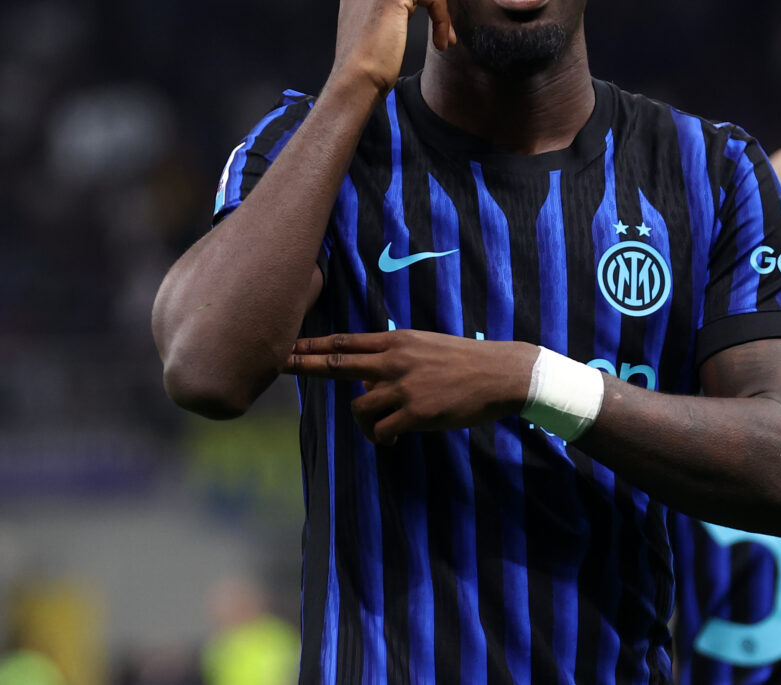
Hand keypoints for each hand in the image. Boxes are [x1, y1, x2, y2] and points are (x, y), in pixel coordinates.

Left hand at [285, 330, 533, 443]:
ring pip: (359, 406)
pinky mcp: (415, 412)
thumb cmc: (467, 361)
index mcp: (398, 341)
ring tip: (380, 431)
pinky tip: (392, 440)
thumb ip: (394, 358)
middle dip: (304, 365)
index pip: (344, 342)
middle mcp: (394, 360)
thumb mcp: (426, 347)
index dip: (312, 345)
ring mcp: (403, 386)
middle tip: (278, 365)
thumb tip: (366, 378)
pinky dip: (381, 438)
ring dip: (364, 423)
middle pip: (336, 363)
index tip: (287, 346)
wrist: (501, 373)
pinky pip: (381, 429)